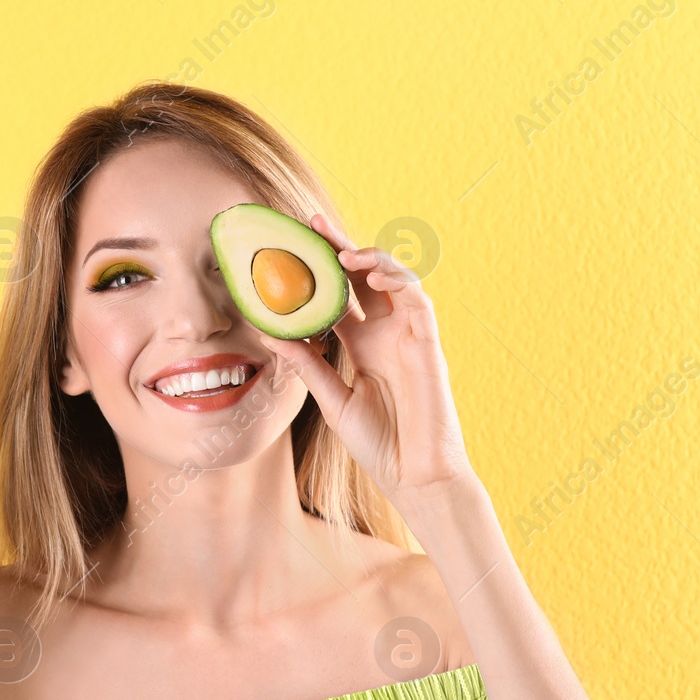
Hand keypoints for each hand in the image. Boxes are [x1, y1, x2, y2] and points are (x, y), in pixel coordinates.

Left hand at [257, 212, 479, 508]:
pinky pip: (418, 302)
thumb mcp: (332, 400)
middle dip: (342, 247)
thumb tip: (271, 335)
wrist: (414, 476)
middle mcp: (386, 334)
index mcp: (362, 344)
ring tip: (343, 254)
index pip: (341, 295)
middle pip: (364, 278)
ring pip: (395, 281)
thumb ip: (308, 366)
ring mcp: (409, 337)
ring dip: (371, 260)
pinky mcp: (428, 346)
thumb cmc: (378, 443)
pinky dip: (399, 282)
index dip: (321, 269)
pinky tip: (374, 276)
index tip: (294, 244)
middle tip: (313, 223)